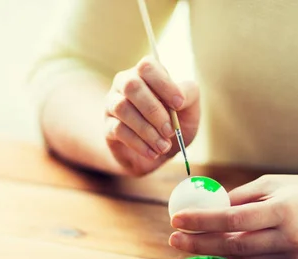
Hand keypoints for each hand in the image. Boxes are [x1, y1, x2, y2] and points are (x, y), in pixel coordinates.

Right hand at [104, 56, 199, 175]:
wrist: (160, 152)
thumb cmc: (174, 123)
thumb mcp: (189, 109)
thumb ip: (188, 95)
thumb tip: (179, 98)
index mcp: (146, 74)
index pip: (147, 67)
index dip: (164, 84)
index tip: (179, 104)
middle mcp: (125, 84)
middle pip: (132, 86)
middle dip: (154, 110)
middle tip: (170, 131)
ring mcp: (113, 104)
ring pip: (122, 108)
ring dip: (146, 130)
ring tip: (163, 146)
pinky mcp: (107, 126)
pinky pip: (118, 130)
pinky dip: (139, 144)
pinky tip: (153, 153)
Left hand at [168, 175, 297, 258]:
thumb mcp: (279, 183)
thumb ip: (244, 196)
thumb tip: (211, 207)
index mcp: (283, 212)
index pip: (233, 220)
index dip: (201, 221)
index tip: (176, 219)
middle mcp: (287, 240)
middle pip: (232, 246)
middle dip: (198, 243)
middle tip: (174, 238)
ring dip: (214, 250)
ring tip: (190, 241)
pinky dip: (238, 255)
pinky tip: (223, 246)